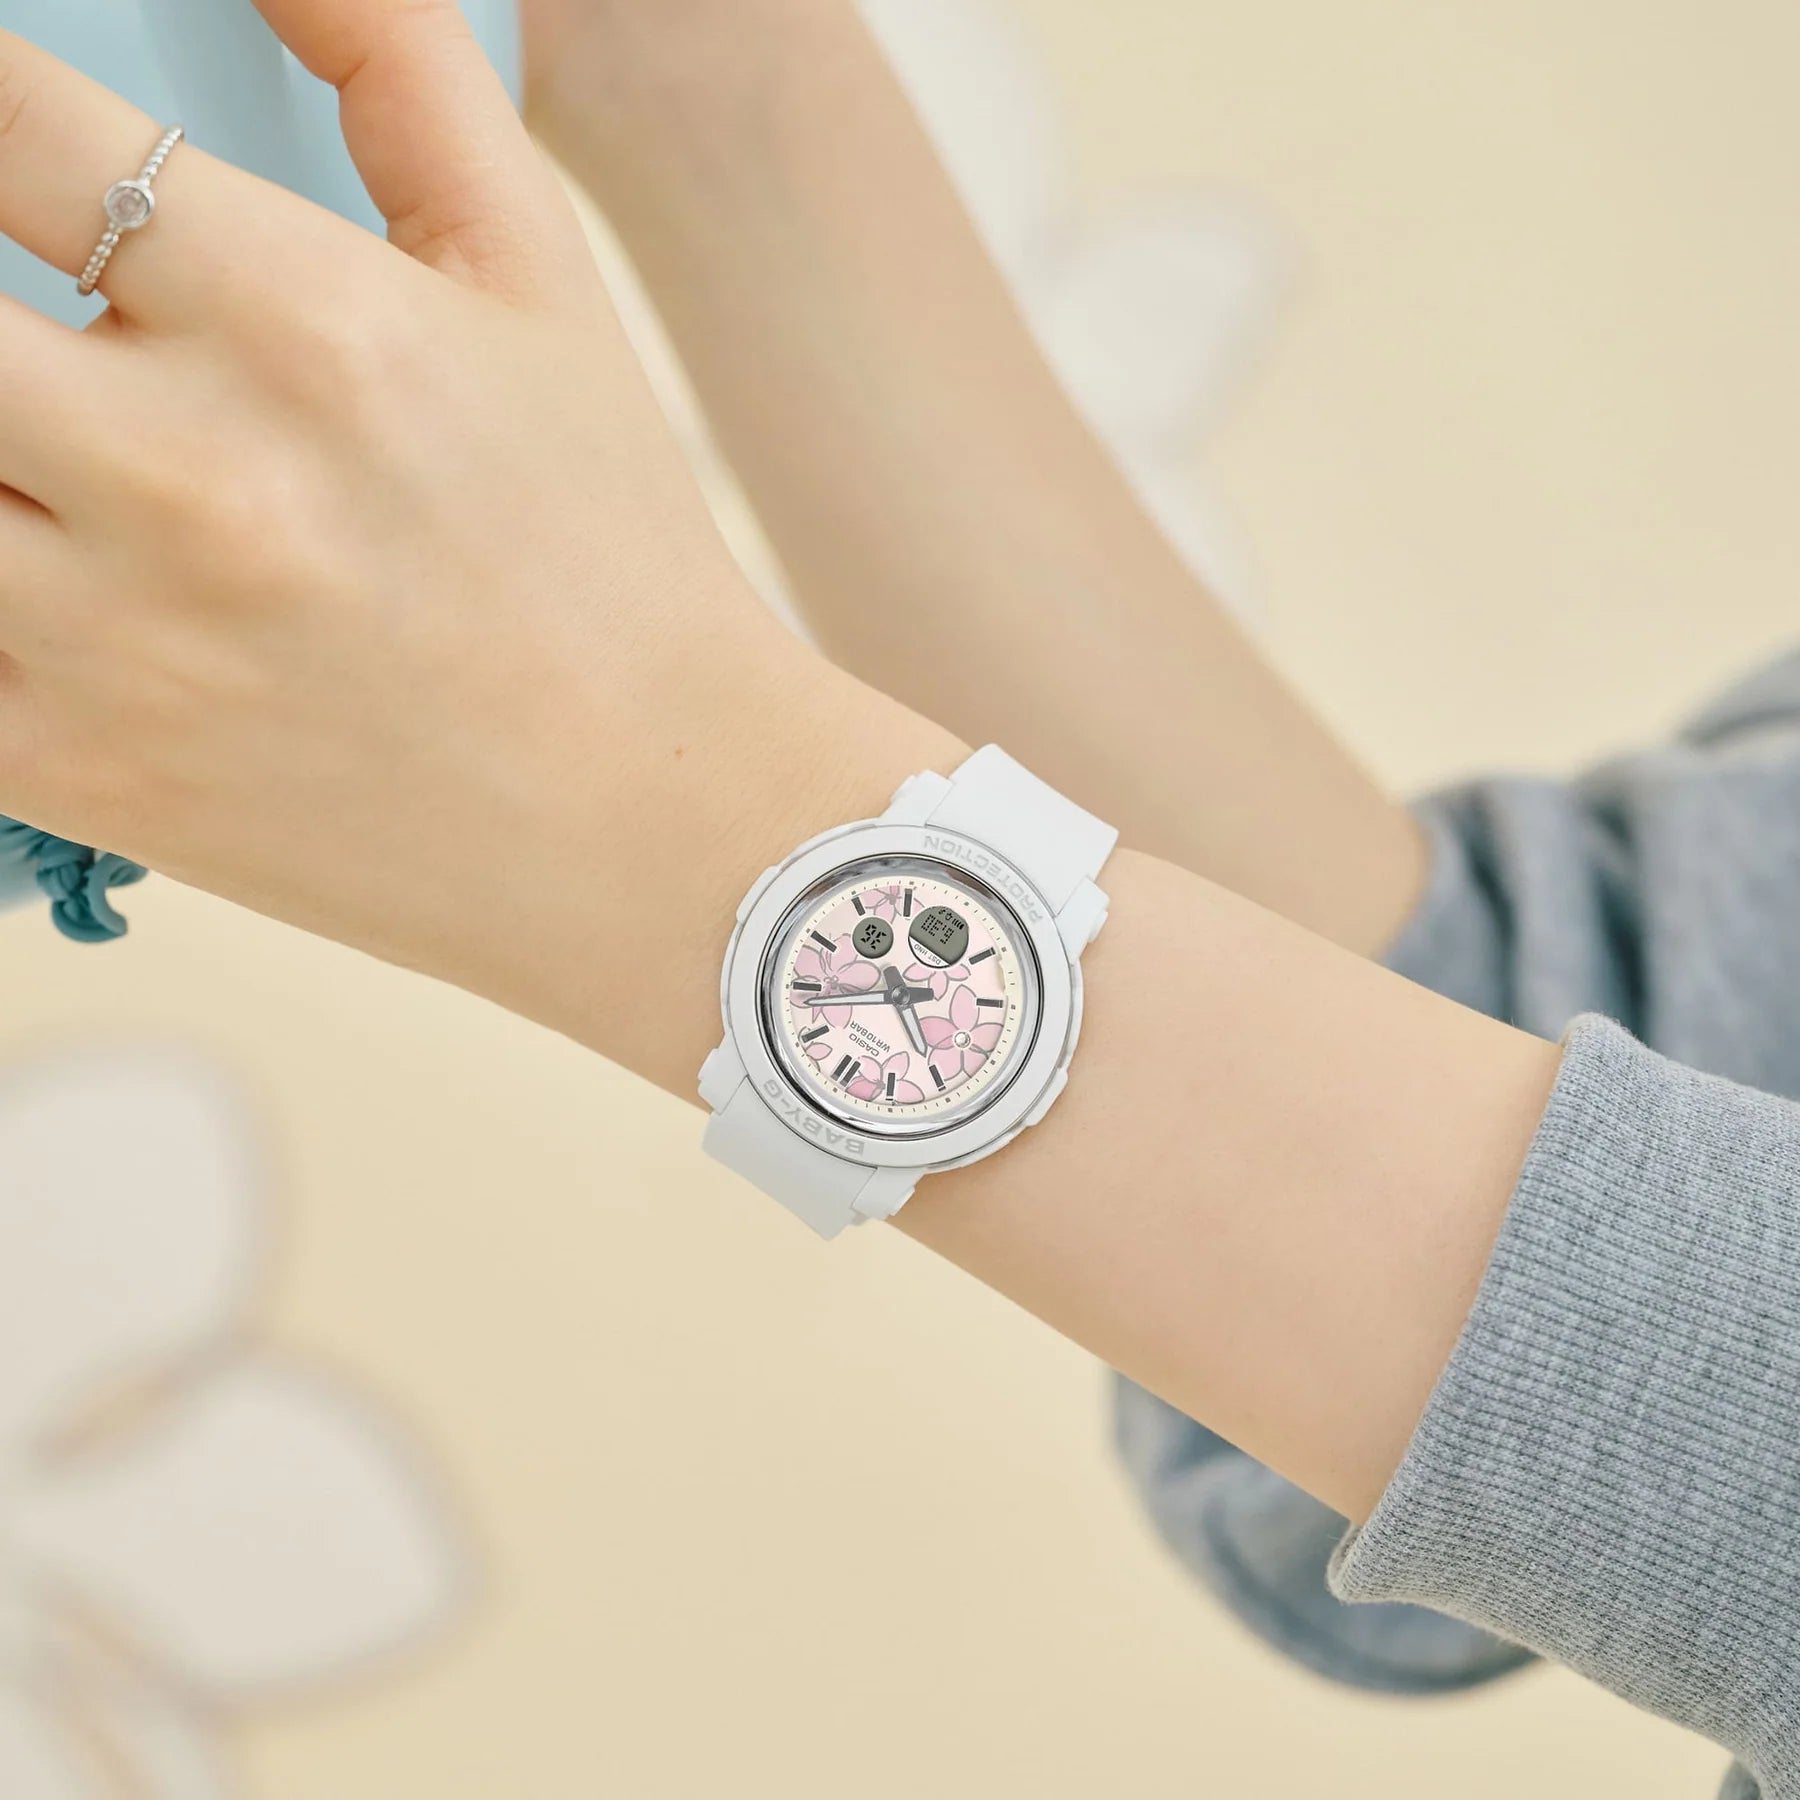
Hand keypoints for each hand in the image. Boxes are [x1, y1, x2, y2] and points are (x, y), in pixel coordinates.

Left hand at [0, 2, 952, 1087]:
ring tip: (35, 436)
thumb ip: (406, 72)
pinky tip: (24, 552)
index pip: (5, 113)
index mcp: (303, 324)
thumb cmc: (611, 560)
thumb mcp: (546, 288)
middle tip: (22, 313)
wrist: (660, 828)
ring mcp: (114, 641)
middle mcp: (189, 476)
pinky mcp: (79, 772)